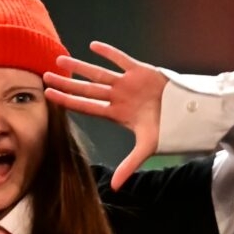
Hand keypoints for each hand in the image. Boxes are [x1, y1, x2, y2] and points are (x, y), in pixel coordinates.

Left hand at [45, 42, 166, 189]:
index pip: (86, 106)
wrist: (188, 114)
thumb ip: (129, 165)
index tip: (48, 95)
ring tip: (61, 59)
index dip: (67, 101)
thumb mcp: (146, 147)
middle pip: (86, 89)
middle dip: (66, 83)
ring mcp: (128, 83)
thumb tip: (115, 187)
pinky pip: (122, 59)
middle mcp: (118, 97)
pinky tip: (93, 46)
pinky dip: (109, 52)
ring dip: (80, 67)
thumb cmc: (168, 130)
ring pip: (99, 73)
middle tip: (45, 76)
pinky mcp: (141, 71)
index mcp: (116, 113)